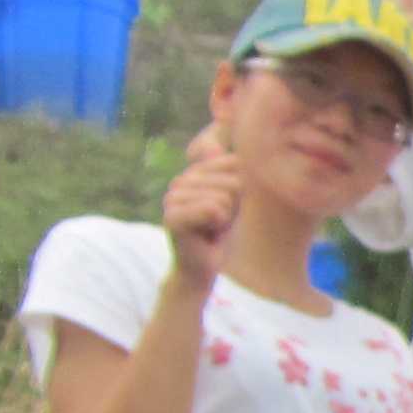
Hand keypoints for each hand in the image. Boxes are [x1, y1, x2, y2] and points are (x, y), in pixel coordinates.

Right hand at [163, 142, 245, 289]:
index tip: (226, 209)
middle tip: (217, 223)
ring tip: (211, 229)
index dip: (240, 192)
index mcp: (193, 173)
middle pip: (233, 183)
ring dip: (226, 219)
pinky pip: (213, 210)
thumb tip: (219, 147)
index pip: (235, 165)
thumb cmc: (220, 231)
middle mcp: (179, 181)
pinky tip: (205, 235)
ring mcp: (172, 198)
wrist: (202, 265)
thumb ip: (233, 172)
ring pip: (224, 198)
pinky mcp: (172, 217)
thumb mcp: (234, 198)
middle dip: (234, 208)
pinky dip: (218, 226)